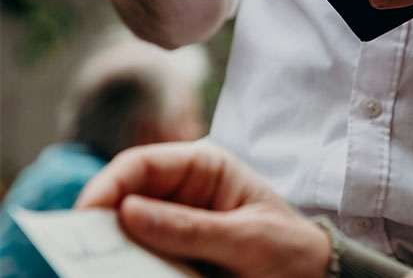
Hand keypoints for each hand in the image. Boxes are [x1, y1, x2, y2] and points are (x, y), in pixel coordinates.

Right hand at [75, 142, 330, 277]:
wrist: (311, 277)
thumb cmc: (288, 248)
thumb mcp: (245, 238)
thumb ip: (189, 227)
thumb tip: (127, 212)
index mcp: (204, 166)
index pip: (142, 164)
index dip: (108, 185)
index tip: (86, 215)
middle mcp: (183, 189)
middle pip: (126, 196)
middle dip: (103, 221)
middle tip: (82, 251)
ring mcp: (176, 221)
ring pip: (128, 229)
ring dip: (115, 248)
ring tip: (102, 267)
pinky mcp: (175, 251)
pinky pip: (142, 255)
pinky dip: (131, 265)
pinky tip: (126, 273)